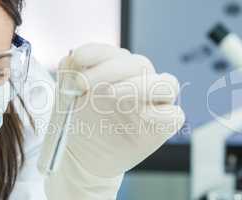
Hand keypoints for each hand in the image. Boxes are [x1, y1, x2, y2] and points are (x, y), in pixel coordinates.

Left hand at [41, 43, 184, 198]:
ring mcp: (154, 104)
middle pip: (140, 65)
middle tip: (84, 83)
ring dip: (139, 86)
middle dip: (110, 69)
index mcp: (118, 69)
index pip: (115, 53)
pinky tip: (141, 115)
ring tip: (110, 94)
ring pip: (167, 84)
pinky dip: (161, 113)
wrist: (82, 156)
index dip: (98, 52)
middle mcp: (140, 82)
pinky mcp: (163, 128)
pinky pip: (174, 115)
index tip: (79, 57)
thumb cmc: (78, 122)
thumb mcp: (67, 97)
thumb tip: (72, 57)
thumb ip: (70, 74)